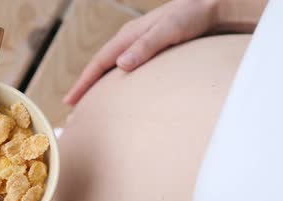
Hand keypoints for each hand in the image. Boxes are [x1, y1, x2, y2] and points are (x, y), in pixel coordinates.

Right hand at [63, 0, 218, 104]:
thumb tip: (120, 65)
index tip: (70, 101)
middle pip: (100, 66)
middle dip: (85, 87)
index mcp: (128, 35)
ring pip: (111, 68)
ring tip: (90, 104)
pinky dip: (115, 81)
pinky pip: (125, 68)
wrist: (212, 7)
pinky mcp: (151, 51)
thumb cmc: (192, 16)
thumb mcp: (168, 30)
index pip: (99, 63)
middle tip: (72, 108)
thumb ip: (145, 47)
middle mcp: (130, 40)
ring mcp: (139, 45)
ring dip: (99, 85)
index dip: (83, 83)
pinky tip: (118, 92)